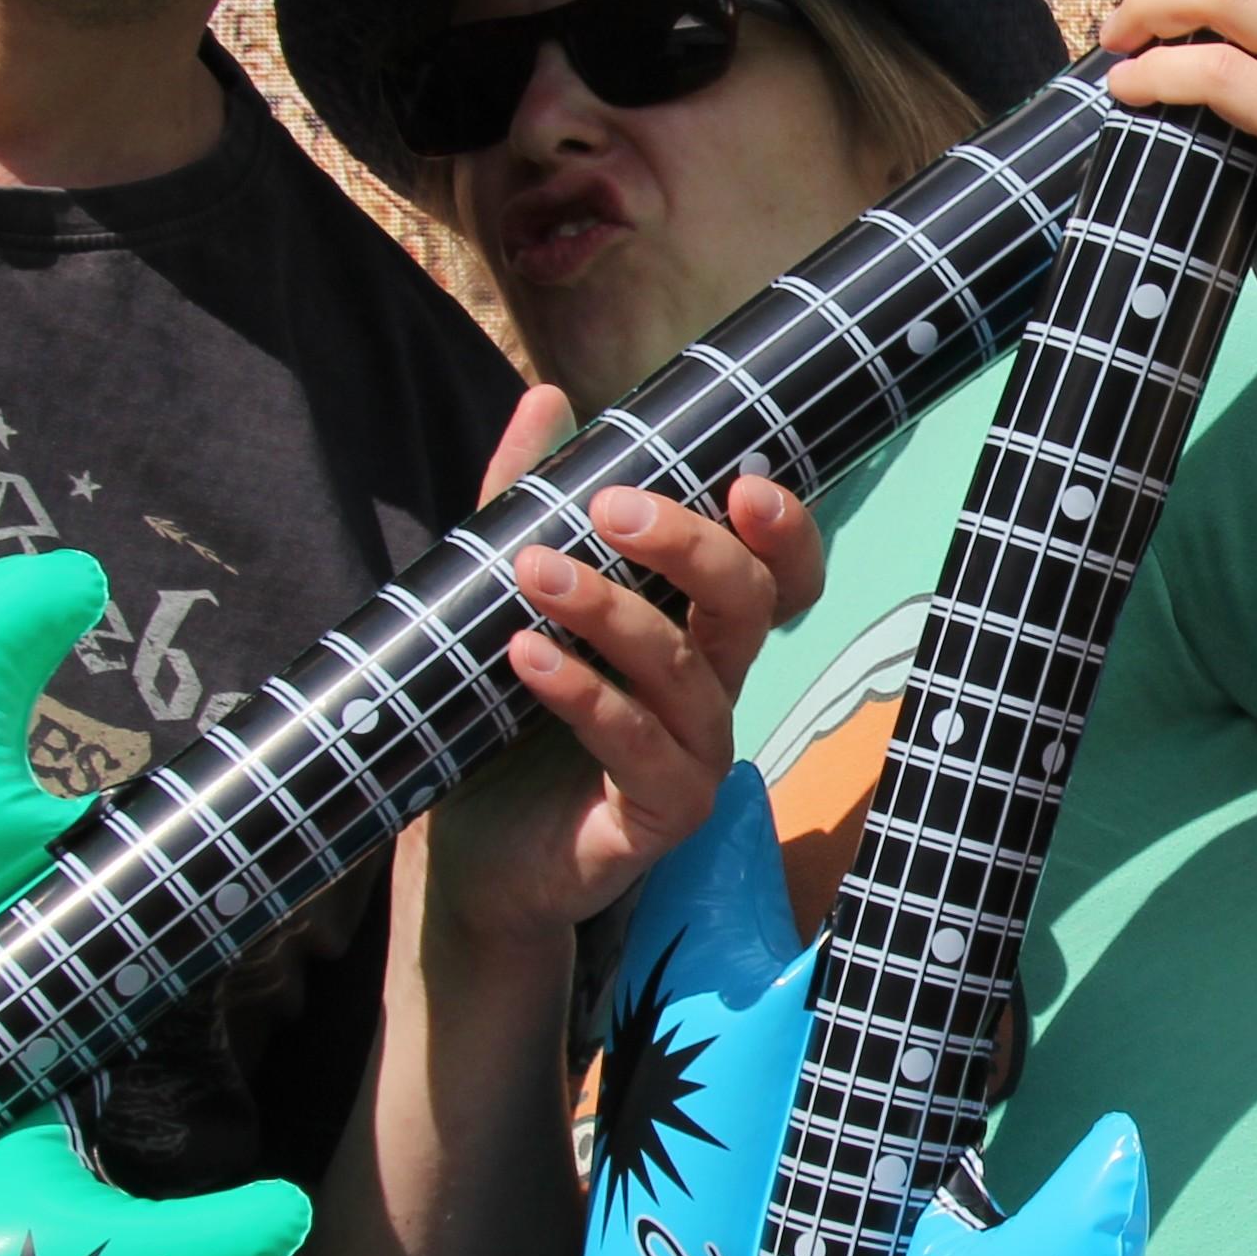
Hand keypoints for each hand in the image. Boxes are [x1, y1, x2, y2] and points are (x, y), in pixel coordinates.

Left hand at [433, 389, 827, 955]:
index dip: (784, 531)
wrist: (472, 858)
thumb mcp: (507, 599)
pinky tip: (524, 654)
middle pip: (750, 605)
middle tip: (610, 507)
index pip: (778, 578)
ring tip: (536, 571)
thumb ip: (527, 502)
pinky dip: (582, 693)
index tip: (741, 481)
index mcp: (697, 638)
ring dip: (611, 611)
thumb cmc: (505, 729)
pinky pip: (636, 747)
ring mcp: (694, 759)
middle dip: (691, 547)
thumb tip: (547, 396)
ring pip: (686, 671)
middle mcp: (712, 694)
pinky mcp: (658, 817)